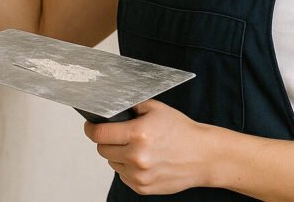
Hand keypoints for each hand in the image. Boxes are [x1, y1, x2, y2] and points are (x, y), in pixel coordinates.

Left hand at [83, 100, 212, 194]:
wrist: (203, 156)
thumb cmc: (181, 131)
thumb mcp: (156, 109)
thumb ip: (131, 107)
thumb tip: (109, 106)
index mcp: (138, 134)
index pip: (99, 134)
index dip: (91, 128)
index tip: (90, 126)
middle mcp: (137, 157)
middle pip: (102, 149)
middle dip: (107, 141)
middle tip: (121, 135)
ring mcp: (139, 175)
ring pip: (112, 163)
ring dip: (118, 155)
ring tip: (138, 148)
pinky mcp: (142, 188)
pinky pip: (123, 176)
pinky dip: (128, 168)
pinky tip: (145, 160)